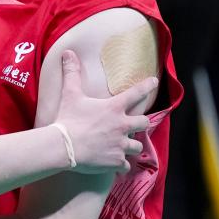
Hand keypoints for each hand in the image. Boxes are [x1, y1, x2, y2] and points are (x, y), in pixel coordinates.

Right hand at [53, 50, 156, 173]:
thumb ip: (71, 73)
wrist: (64, 147)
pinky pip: (125, 165)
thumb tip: (67, 52)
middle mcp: (122, 126)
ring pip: (136, 147)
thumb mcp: (70, 94)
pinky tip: (115, 165)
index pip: (136, 93)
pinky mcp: (116, 161)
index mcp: (114, 108)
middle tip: (133, 124)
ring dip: (131, 146)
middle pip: (143, 123)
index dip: (147, 86)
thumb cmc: (68, 119)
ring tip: (124, 147)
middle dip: (140, 123)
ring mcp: (121, 145)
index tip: (154, 82)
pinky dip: (120, 165)